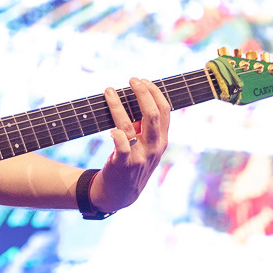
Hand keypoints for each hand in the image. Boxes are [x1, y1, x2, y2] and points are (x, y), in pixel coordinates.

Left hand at [90, 77, 170, 213]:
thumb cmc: (132, 162)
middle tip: (131, 79)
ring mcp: (139, 156)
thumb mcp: (146, 145)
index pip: (164, 110)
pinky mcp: (123, 164)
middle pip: (152, 114)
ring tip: (109, 91)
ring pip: (130, 126)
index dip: (154, 92)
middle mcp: (154, 147)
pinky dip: (117, 135)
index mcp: (161, 139)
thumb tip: (135, 96)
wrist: (120, 193)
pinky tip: (111, 128)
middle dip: (143, 93)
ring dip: (118, 106)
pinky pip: (121, 146)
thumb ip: (145, 125)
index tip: (142, 80)